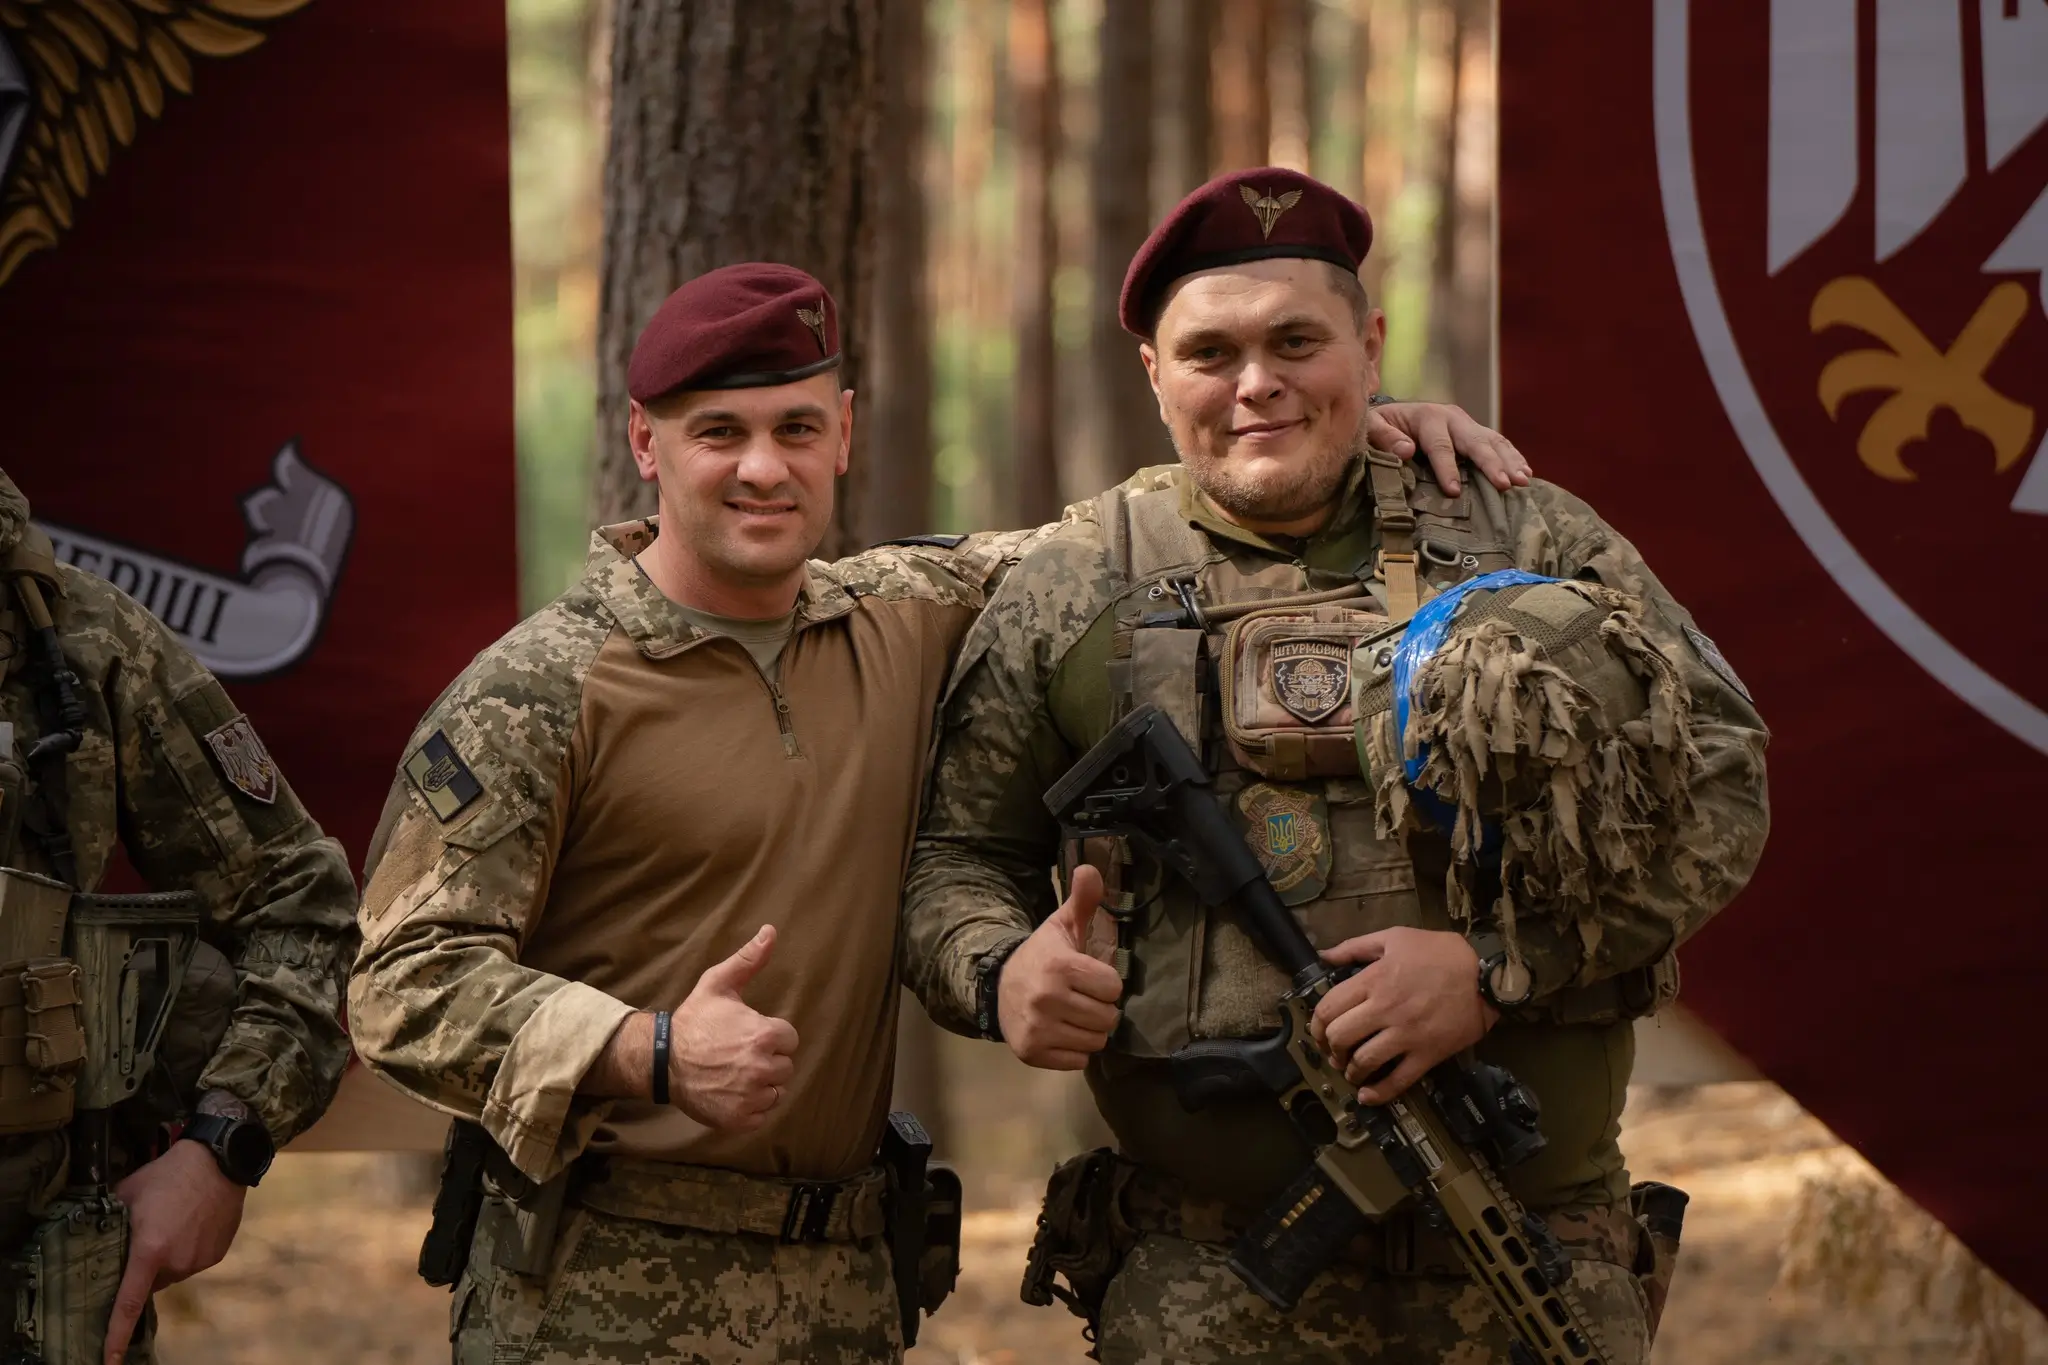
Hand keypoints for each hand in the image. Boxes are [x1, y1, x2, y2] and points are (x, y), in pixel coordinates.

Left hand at [105, 1139, 246, 1364]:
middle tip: (147, 1235)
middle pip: (151, 1281)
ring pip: (173, 1272)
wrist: (219, 1160)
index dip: (116, 1335)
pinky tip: (192, 1224)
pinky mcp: (217, 1254)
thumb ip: (110, 1223)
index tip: (108, 1360)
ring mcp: (200, 1261)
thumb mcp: (128, 1194)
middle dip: (145, 1267)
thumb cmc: (167, 1174)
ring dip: (168, 1257)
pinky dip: (188, 1249)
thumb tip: (94, 1240)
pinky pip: (193, 1262)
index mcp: (150, 1251)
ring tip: (174, 1222)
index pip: (128, 1303)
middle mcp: (177, 1263)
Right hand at [671, 925, 800, 1132]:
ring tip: (736, 1074)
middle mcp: (763, 1068)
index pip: (789, 1039)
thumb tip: (771, 931)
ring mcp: (751, 1096)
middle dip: (767, 1060)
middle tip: (739, 1055)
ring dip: (762, 1085)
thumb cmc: (693, 1020)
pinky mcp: (740, 1119)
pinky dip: (751, 1108)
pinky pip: (762, 1115)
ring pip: (776, 1092)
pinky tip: (733, 1093)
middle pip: (785, 1067)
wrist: (662, 1060)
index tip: (749, 1035)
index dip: (770, 1036)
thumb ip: (749, 960)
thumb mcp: (718, 984)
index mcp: (765, 1035)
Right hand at [998, 865, 1122, 1069]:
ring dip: (1090, 1031)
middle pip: (1108, 1018)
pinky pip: (1079, 1061)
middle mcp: (1048, 998)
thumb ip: (1082, 900)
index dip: (1105, 983)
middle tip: (1082, 1000)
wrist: (998, 987)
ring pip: (1096, 1042)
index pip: (1113, 987)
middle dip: (1101, 1009)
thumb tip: (1090, 867)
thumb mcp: (1061, 926)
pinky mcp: (1032, 1052)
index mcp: (1061, 966)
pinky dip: (1075, 1050)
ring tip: (1073, 1016)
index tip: (1089, 978)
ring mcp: (1039, 1028)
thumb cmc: (1041, 956)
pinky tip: (1061, 1032)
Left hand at [1307, 927, 1499, 1104]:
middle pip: (1340, 1037)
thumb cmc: (1439, 953)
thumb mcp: (1395, 937)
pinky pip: (1399, 1080)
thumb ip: (1355, 947)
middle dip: (1330, 1048)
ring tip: (1350, 1071)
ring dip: (1350, 1071)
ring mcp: (1407, 1035)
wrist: (1486, 975)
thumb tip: (1323, 956)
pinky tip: (1367, 1096)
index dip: (1316, 1024)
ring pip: (1365, 1061)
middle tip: (1333, 1052)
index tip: (1319, 1031)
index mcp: (1374, 980)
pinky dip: (1379, 1093)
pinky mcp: (1427, 1054)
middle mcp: (1385, 1009)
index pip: (1329, 1008)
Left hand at [1366, 401, 1531, 495]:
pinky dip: (1513, 457)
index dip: (1447, 468)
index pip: (1440, 445)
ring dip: (1509, 460)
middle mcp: (1452, 417)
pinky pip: (1498, 443)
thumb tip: (1406, 451)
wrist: (1390, 412)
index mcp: (1427, 416)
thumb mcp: (1373, 428)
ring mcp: (1467, 424)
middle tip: (1506, 483)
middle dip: (1491, 463)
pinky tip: (1526, 473)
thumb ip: (1385, 438)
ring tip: (1523, 481)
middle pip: (1475, 441)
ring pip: (1493, 441)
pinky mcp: (1474, 432)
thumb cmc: (1379, 425)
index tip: (1455, 490)